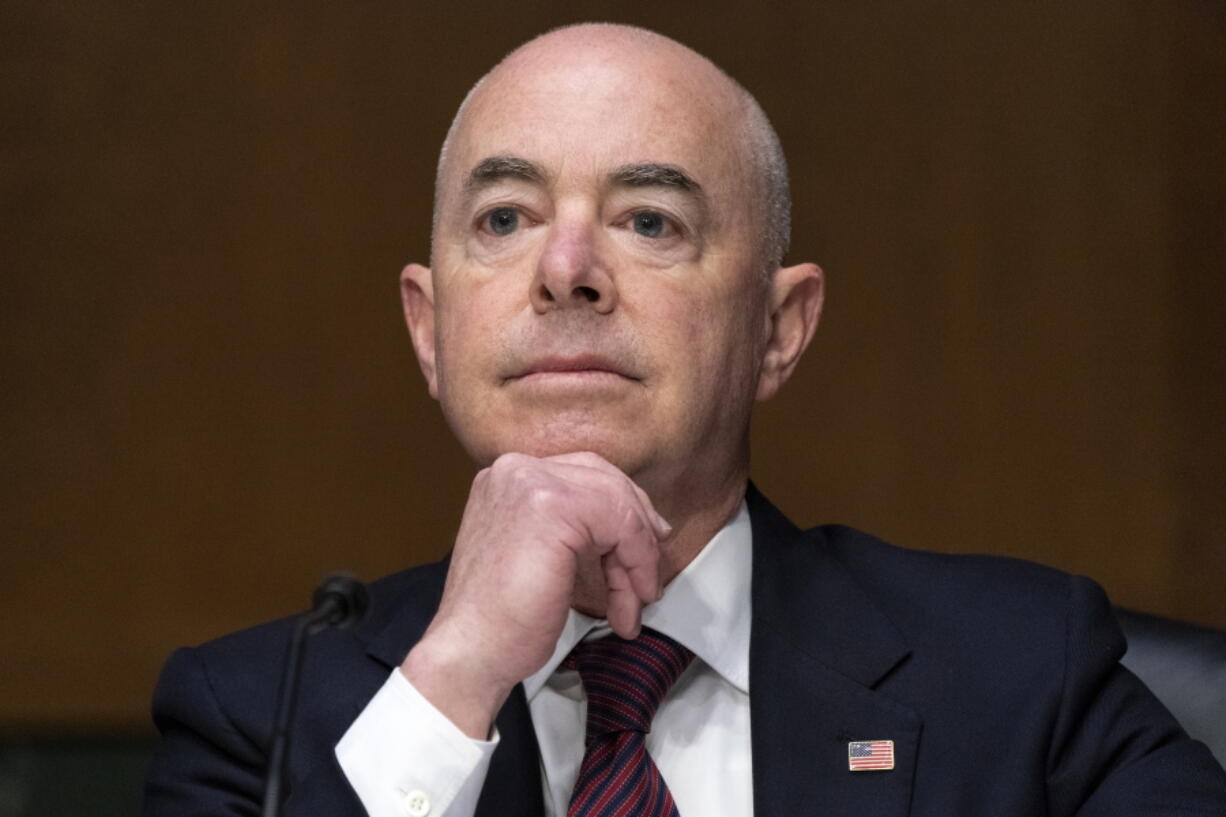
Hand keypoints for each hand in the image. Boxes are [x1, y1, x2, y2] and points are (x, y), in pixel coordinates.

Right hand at [400, 451, 670, 736]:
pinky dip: (636, 562)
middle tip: (648, 573)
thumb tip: (633, 523)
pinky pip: (621, 523)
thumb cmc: (501, 618)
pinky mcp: (552, 506)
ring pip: (618, 502)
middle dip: (637, 527)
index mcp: (507, 477)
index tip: (644, 544)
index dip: (622, 508)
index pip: (584, 473)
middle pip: (605, 479)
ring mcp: (531, 482)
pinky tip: (629, 600)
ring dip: (638, 556)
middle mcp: (515, 469)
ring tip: (636, 602)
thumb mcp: (536, 552)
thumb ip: (571, 527)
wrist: (472, 651)